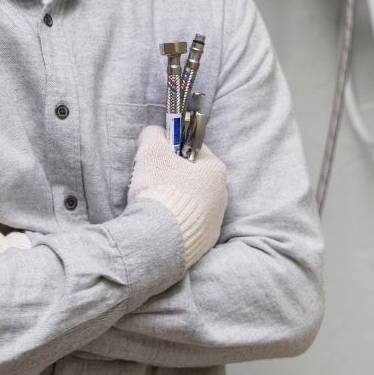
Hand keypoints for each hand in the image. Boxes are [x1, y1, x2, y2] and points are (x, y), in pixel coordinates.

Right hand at [128, 125, 227, 267]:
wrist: (159, 239)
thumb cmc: (159, 188)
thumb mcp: (151, 152)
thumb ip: (153, 135)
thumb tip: (155, 132)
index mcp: (215, 169)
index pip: (193, 149)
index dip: (172, 150)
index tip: (157, 157)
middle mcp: (222, 194)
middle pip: (194, 176)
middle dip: (173, 176)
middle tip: (152, 181)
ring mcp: (216, 220)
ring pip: (193, 201)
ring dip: (175, 199)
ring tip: (155, 205)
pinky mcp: (206, 241)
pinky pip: (189, 223)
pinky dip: (176, 221)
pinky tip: (161, 223)